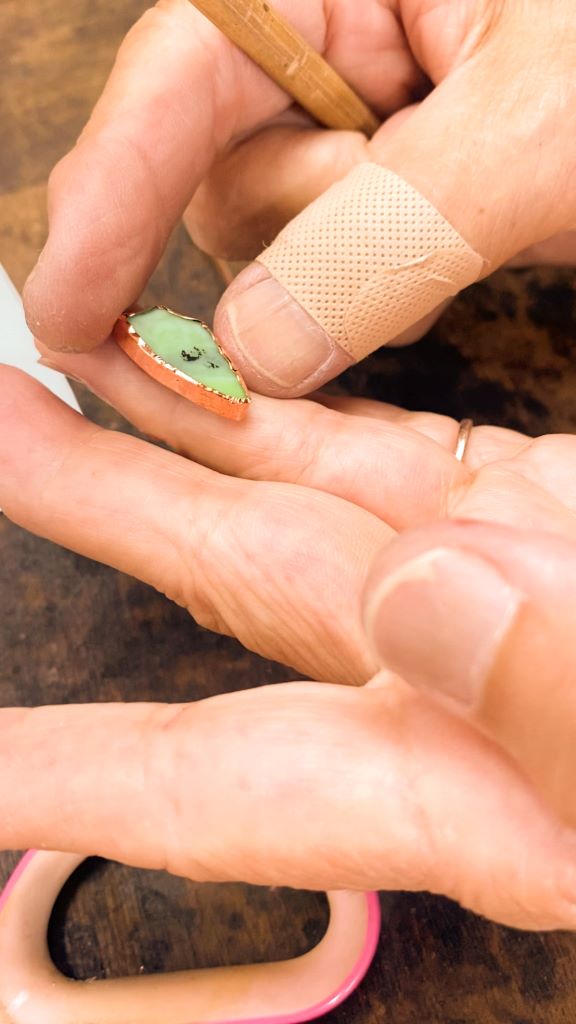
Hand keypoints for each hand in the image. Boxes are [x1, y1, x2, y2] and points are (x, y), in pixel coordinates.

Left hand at [3, 349, 575, 930]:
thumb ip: (557, 702)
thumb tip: (422, 597)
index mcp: (465, 792)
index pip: (219, 790)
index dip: (75, 777)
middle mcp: (442, 678)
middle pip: (235, 582)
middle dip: (104, 506)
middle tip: (4, 433)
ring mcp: (480, 574)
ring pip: (295, 487)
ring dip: (187, 420)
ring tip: (85, 350)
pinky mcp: (522, 503)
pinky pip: (380, 442)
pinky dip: (304, 403)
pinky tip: (235, 358)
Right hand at [23, 0, 575, 392]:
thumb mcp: (541, 130)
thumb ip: (386, 234)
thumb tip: (251, 348)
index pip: (180, 72)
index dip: (106, 195)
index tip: (61, 311)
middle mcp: (340, 39)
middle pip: (218, 170)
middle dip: (289, 240)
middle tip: (392, 250)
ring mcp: (368, 122)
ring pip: (273, 241)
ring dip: (347, 279)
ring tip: (473, 230)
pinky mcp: (399, 193)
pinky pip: (333, 270)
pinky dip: (369, 302)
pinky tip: (439, 273)